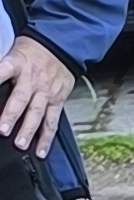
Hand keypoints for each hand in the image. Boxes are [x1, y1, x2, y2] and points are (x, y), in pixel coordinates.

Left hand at [0, 35, 74, 155]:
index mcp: (17, 63)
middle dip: (11, 115)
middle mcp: (32, 79)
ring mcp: (46, 92)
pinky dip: (47, 138)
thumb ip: (2, 68)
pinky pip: (52, 121)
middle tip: (2, 130)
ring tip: (20, 144)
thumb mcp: (12, 50)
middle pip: (21, 98)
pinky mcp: (57, 101)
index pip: (2, 71)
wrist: (61, 47)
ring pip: (37, 113)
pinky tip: (40, 151)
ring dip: (28, 130)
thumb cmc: (31, 51)